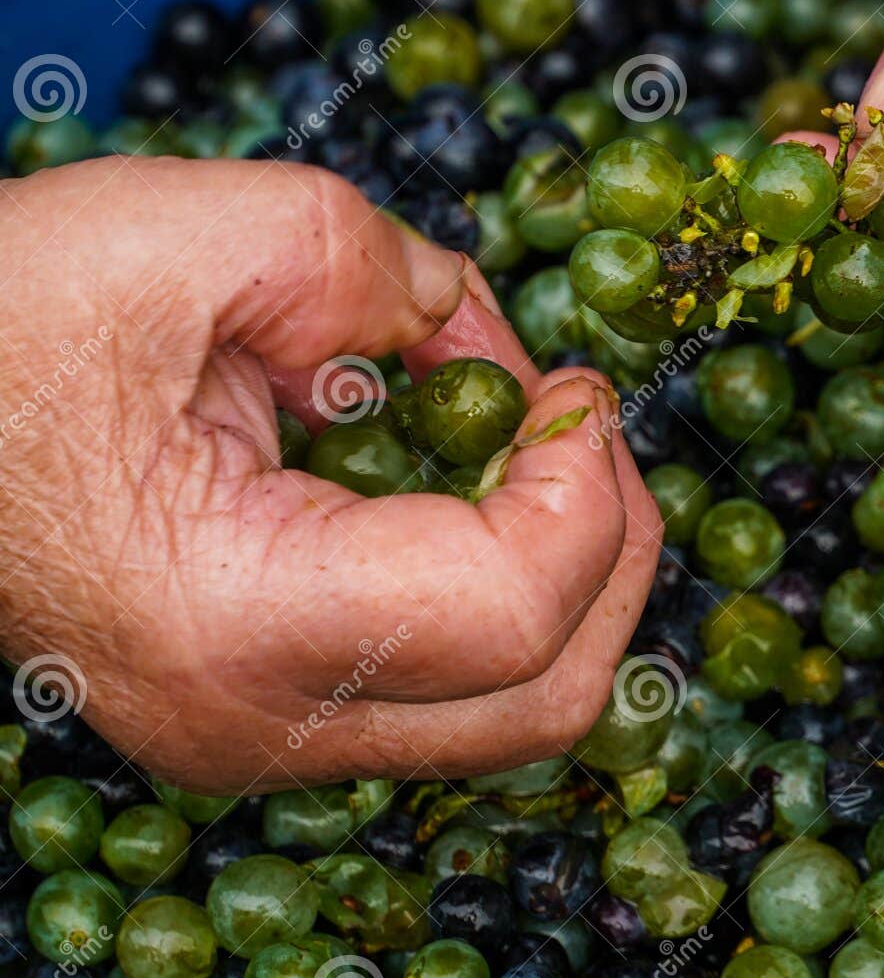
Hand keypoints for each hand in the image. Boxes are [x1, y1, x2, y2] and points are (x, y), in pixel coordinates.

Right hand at [0, 156, 660, 790]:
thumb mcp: (176, 237)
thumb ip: (368, 260)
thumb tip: (472, 321)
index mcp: (236, 624)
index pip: (512, 613)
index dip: (587, 490)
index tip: (573, 385)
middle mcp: (258, 722)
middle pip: (545, 700)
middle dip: (612, 549)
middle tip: (587, 422)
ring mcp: (263, 740)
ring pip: (511, 715)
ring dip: (570, 578)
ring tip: (541, 450)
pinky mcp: (268, 716)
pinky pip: (450, 690)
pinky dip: (504, 590)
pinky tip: (474, 492)